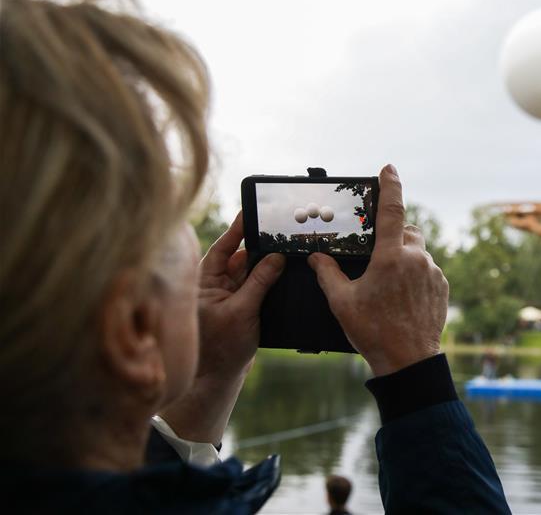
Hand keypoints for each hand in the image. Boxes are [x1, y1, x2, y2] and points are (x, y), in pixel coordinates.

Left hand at [194, 212, 285, 379]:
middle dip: (260, 246)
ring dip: (267, 265)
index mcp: (204, 280)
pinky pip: (257, 286)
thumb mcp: (242, 311)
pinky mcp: (241, 306)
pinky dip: (270, 281)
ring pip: (251, 271)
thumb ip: (259, 281)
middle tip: (280, 230)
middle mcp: (215, 284)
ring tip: (287, 250)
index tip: (253, 210)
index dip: (238, 228)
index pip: (223, 246)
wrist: (218, 379)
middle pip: (240, 256)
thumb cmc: (220, 348)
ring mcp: (228, 295)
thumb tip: (276, 257)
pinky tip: (285, 274)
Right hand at [309, 164, 448, 376]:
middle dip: (393, 234)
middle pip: (406, 230)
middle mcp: (415, 258)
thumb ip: (327, 274)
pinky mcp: (442, 286)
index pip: (391, 209)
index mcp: (390, 257)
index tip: (388, 168)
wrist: (409, 361)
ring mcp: (432, 272)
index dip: (389, 185)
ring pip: (418, 251)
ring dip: (404, 257)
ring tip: (387, 284)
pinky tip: (401, 296)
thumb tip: (316, 258)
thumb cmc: (374, 331)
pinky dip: (414, 274)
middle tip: (377, 254)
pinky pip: (427, 269)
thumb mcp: (342, 302)